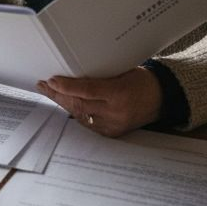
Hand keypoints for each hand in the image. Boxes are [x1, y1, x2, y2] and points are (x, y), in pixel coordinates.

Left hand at [35, 66, 162, 136]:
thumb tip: (72, 75)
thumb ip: (99, 77)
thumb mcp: (122, 72)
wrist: (163, 98)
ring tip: (50, 92)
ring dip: (64, 104)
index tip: (51, 80)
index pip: (87, 90)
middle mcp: (116, 113)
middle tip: (43, 86)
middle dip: (59, 95)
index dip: (67, 86)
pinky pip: (89, 123)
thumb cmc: (141, 80)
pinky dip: (76, 113)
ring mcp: (114, 125)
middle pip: (80, 105)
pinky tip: (66, 104)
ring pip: (81, 115)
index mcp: (120, 94)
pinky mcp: (113, 133)